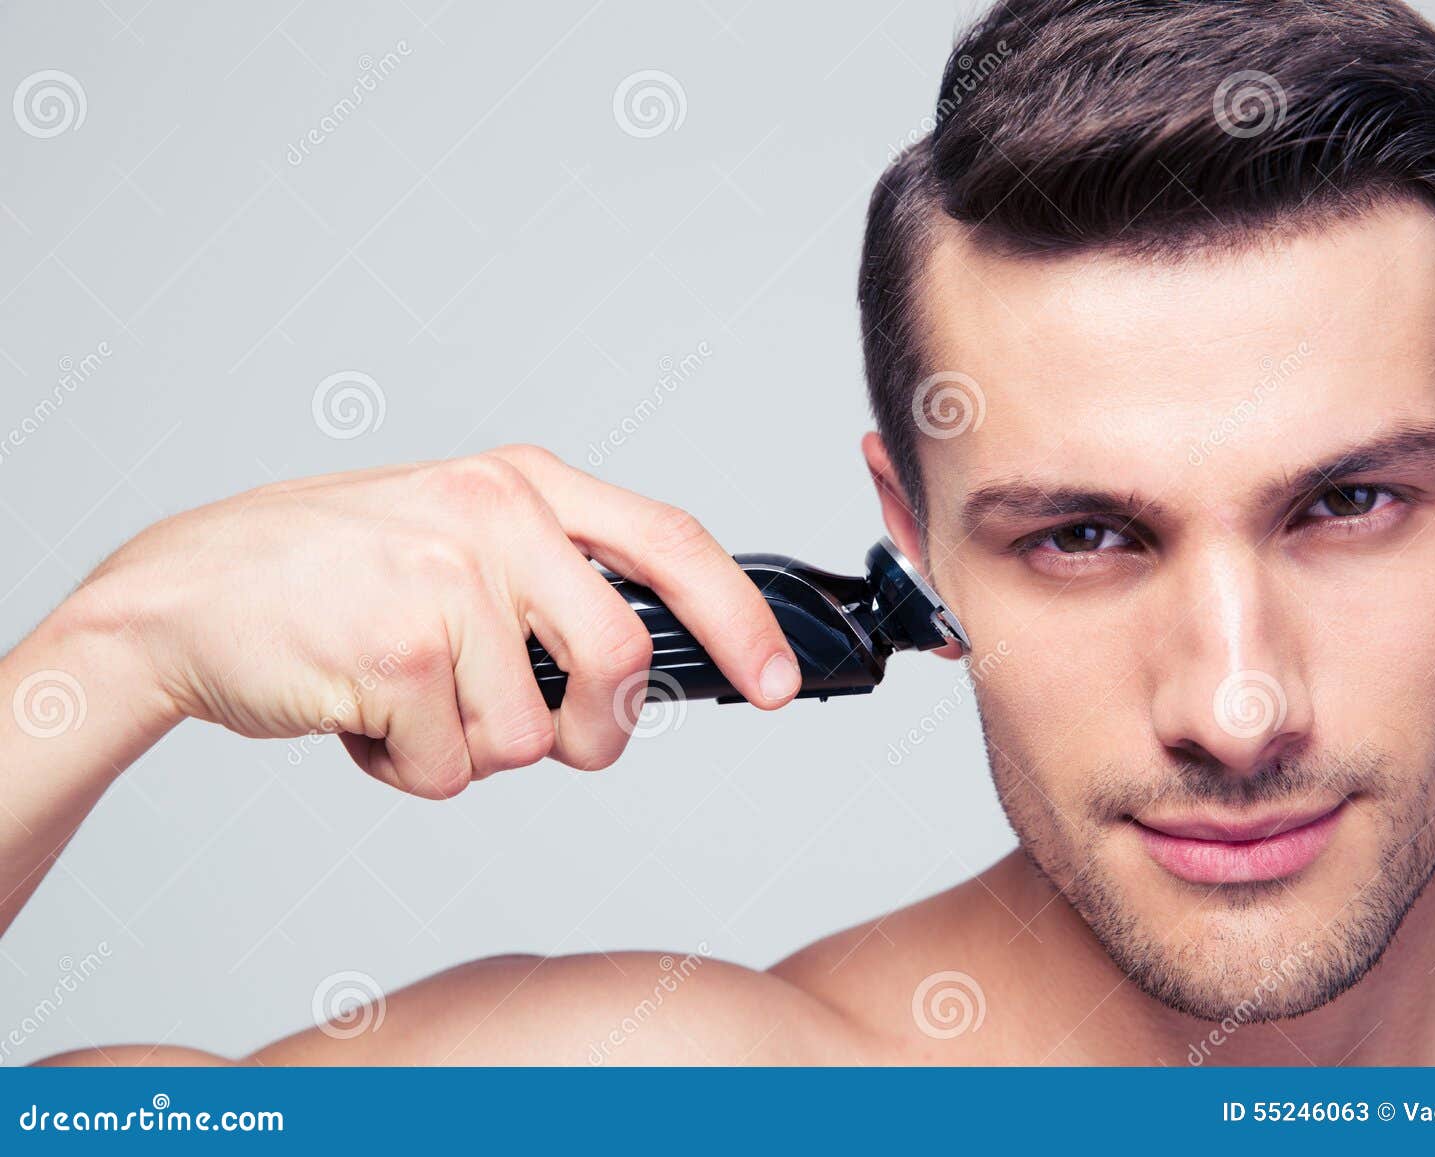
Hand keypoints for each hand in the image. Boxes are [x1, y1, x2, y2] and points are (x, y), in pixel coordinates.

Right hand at [80, 446, 801, 796]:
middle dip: (592, 734)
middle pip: (621, 665)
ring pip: (529, 737)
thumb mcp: (453, 537)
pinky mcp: (400, 650)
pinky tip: (358, 716)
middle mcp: (495, 516)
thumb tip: (645, 672)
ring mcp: (447, 577)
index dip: (738, 621)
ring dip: (467, 751)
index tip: (777, 682)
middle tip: (549, 738)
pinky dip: (405, 770)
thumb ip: (549, 584)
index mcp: (522, 482)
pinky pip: (449, 769)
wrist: (183, 592)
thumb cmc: (325, 575)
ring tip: (401, 699)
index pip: (672, 542)